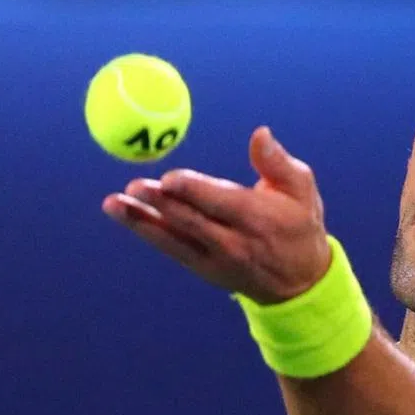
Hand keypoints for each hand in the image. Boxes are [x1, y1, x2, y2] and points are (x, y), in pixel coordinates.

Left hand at [102, 126, 331, 303]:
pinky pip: (171, 248)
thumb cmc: (299, 224)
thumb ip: (277, 162)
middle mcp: (234, 242)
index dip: (194, 191)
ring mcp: (215, 260)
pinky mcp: (202, 268)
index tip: (171, 178)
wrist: (300, 282)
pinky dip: (147, 231)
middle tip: (134, 186)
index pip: (221, 203)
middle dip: (161, 204)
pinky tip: (125, 215)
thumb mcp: (302, 190)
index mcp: (259, 218)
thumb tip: (259, 132)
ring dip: (140, 221)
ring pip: (173, 238)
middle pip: (192, 221)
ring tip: (112, 203)